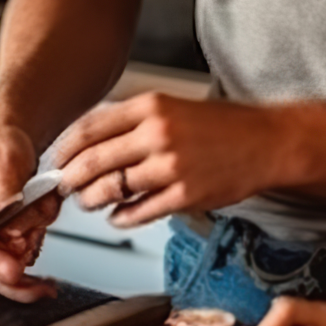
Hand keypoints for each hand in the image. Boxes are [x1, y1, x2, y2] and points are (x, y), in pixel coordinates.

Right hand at [0, 123, 60, 302]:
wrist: (11, 135)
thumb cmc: (0, 142)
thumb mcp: (5, 162)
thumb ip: (7, 196)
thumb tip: (13, 229)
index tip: (13, 272)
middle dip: (16, 274)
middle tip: (43, 286)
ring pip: (8, 262)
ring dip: (32, 248)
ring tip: (43, 210)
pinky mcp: (4, 235)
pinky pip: (21, 253)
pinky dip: (37, 243)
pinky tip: (43, 220)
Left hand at [52, 93, 292, 226]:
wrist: (269, 142)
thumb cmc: (223, 126)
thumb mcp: (174, 107)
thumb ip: (133, 122)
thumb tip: (89, 143)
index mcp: (152, 107)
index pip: (88, 129)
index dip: (64, 150)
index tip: (57, 160)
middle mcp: (159, 133)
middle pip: (91, 161)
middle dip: (69, 179)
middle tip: (64, 186)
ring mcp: (172, 166)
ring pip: (110, 190)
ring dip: (91, 201)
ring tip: (90, 202)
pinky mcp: (186, 196)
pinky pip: (138, 212)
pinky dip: (121, 218)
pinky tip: (119, 215)